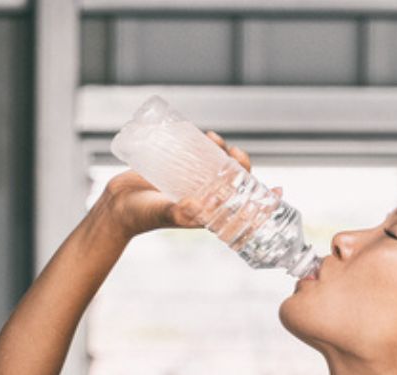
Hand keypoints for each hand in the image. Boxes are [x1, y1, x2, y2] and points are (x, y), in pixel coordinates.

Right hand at [95, 131, 282, 238]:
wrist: (117, 206)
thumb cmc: (141, 217)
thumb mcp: (164, 213)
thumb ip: (181, 212)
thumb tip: (200, 208)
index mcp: (208, 213)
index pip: (242, 206)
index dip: (262, 199)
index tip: (279, 190)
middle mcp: (204, 198)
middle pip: (234, 181)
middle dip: (242, 166)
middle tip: (236, 153)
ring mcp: (193, 183)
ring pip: (219, 166)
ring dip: (225, 152)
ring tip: (216, 140)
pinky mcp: (180, 170)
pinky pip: (200, 156)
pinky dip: (208, 145)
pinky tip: (207, 136)